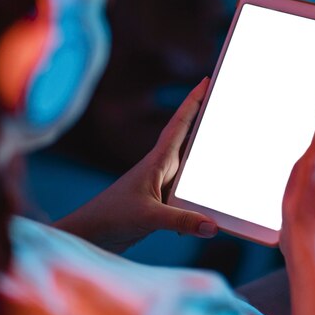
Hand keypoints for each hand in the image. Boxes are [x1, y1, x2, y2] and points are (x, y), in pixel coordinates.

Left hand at [55, 78, 217, 251]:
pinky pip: (187, 188)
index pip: (180, 124)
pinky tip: (210, 195)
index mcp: (157, 161)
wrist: (90, 233)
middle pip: (188, 137)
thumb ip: (181, 221)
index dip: (194, 101)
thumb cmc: (111, 217)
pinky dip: (200, 186)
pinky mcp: (161, 201)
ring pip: (189, 163)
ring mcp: (161, 183)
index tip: (206, 81)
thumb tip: (212, 226)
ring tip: (223, 140)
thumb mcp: (148, 217)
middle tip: (222, 100)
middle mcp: (161, 167)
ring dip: (204, 152)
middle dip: (203, 118)